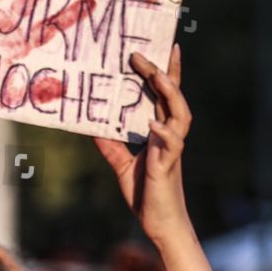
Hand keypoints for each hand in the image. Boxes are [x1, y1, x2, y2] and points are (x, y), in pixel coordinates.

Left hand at [94, 47, 191, 244]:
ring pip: (180, 115)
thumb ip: (111, 146)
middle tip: (140, 54)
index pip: (166, 96)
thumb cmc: (146, 194)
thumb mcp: (122, 166)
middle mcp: (169, 136)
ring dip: (170, 94)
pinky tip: (153, 123)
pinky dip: (164, 132)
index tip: (165, 45)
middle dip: (162, 73)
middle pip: (172, 97)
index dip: (168, 71)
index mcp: (160, 133)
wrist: (160, 224)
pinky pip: (171, 145)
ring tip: (157, 76)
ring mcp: (171, 150)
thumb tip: (90, 128)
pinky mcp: (167, 167)